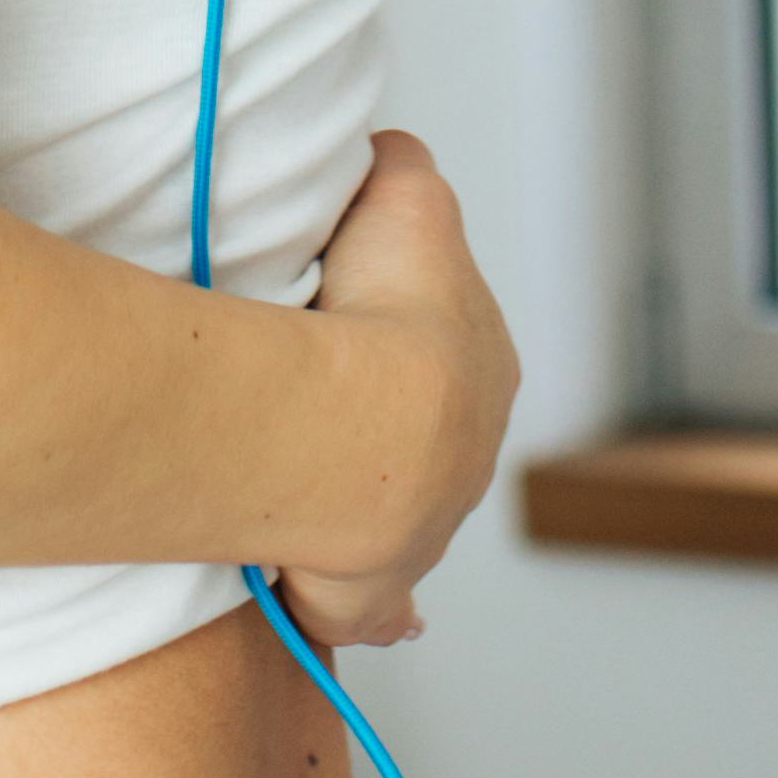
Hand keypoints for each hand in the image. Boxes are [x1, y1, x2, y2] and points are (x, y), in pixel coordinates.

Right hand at [285, 126, 516, 651]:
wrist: (369, 427)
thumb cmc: (382, 308)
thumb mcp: (403, 196)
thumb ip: (398, 167)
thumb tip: (382, 154)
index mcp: (482, 367)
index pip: (445, 343)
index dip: (393, 329)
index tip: (348, 320)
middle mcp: (468, 455)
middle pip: (422, 434)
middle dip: (379, 423)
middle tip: (308, 404)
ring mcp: (424, 530)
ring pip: (397, 511)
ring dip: (354, 501)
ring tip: (295, 483)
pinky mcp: (370, 592)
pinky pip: (376, 608)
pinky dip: (377, 615)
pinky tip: (385, 623)